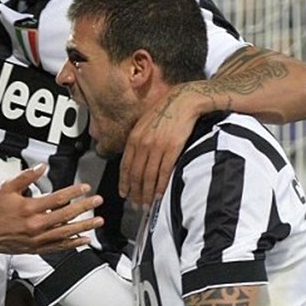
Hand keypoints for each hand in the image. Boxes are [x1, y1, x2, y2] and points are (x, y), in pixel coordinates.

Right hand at [0, 164, 103, 253]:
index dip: (73, 192)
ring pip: (66, 232)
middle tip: (97, 201)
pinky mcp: (38, 248)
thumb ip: (26, 177)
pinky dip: (73, 243)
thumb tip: (41, 167)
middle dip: (84, 207)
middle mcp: (36, 225)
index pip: (57, 198)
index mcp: (29, 208)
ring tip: (98, 221)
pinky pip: (59, 246)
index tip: (85, 188)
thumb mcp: (7, 188)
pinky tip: (84, 239)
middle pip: (66, 215)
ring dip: (84, 226)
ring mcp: (38, 238)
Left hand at [119, 84, 199, 205]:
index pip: (125, 166)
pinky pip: (163, 172)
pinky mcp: (172, 149)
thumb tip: (134, 159)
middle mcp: (142, 143)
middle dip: (135, 192)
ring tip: (147, 203)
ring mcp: (157, 147)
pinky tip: (159, 194)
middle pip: (136, 174)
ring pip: (148, 176)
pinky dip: (160, 185)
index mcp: (134, 138)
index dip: (124, 182)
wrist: (182, 101)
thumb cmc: (164, 112)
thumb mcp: (143, 124)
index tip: (123, 193)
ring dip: (147, 193)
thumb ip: (137, 141)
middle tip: (136, 204)